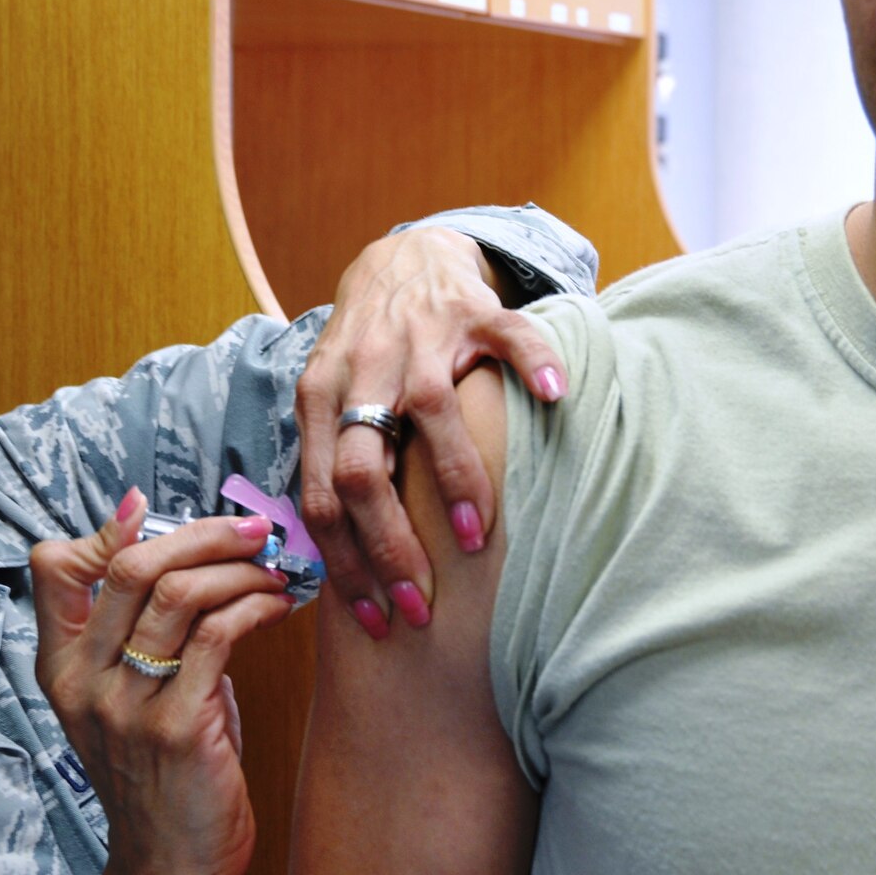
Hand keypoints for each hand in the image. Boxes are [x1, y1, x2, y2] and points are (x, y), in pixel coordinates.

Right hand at [31, 490, 293, 874]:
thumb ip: (143, 628)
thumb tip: (178, 543)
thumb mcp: (132, 694)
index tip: (158, 511)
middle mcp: (85, 683)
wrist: (168, 866)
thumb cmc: (162, 772)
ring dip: (241, 568)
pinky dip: (257, 606)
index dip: (107, 529)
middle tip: (252, 527)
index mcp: (62, 668)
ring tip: (275, 567)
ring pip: (181, 595)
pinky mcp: (179, 729)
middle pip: (132, 567)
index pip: (56, 568)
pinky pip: (220, 636)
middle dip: (202, 533)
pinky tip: (279, 605)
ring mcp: (128, 707)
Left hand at [295, 226, 567, 639]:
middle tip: (421, 603)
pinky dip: (533, 365)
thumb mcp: (330, 400)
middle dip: (390, 548)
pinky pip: (508, 336)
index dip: (344, 564)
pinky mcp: (471, 309)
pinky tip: (556, 400)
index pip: (320, 497)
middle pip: (362, 470)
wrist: (398, 257)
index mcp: (319, 399)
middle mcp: (362, 369)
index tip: (374, 617)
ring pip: (431, 413)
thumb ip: (330, 462)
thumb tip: (330, 562)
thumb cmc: (366, 351)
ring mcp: (419, 338)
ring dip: (454, 484)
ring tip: (473, 539)